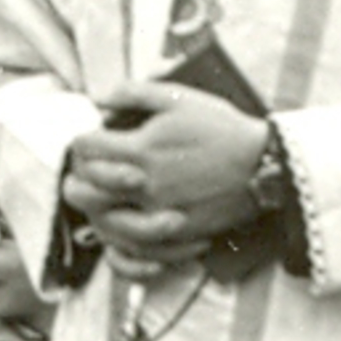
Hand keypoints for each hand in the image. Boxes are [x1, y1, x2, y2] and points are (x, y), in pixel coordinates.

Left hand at [63, 83, 268, 274]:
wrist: (262, 166)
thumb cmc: (221, 128)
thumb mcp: (178, 97)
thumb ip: (133, 93)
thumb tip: (99, 99)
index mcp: (141, 150)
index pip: (85, 148)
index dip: (81, 140)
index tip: (90, 137)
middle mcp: (143, 186)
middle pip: (84, 189)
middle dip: (77, 176)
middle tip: (85, 168)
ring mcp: (157, 214)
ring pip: (102, 221)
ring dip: (94, 207)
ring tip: (99, 195)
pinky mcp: (174, 233)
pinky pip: (133, 247)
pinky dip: (120, 239)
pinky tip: (121, 225)